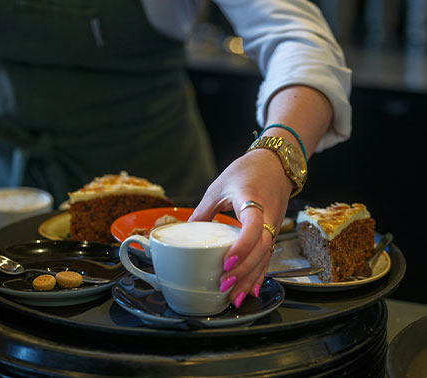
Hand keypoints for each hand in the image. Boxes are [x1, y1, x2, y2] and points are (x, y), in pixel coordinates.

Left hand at [188, 148, 290, 307]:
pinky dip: (258, 274)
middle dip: (244, 271)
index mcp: (253, 201)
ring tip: (235, 298)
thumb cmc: (247, 171)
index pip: (253, 227)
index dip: (241, 247)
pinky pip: (267, 257)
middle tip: (223, 285)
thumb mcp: (218, 187)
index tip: (227, 262)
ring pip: (265, 257)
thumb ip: (203, 210)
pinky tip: (251, 291)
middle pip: (261, 250)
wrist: (276, 163)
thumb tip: (185, 231)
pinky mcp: (274, 233)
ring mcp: (274, 226)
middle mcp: (268, 217)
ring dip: (250, 279)